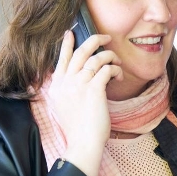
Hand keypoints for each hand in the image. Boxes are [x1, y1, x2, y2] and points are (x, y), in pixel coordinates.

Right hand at [45, 30, 123, 175]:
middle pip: (80, 52)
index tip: (70, 33)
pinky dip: (115, 69)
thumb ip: (67, 90)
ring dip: (110, 57)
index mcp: (57, 86)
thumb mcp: (64, 106)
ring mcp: (79, 84)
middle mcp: (66, 82)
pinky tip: (119, 75)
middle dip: (94, 40)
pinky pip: (107, 69)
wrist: (83, 143)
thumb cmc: (78, 128)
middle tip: (105, 38)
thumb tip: (78, 76)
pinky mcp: (94, 89)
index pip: (61, 59)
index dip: (67, 44)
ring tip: (117, 62)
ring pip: (96, 58)